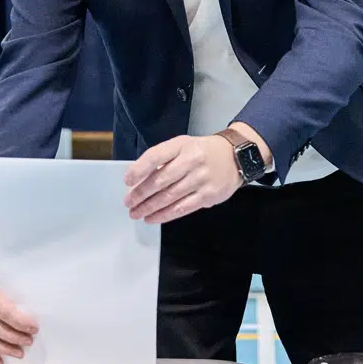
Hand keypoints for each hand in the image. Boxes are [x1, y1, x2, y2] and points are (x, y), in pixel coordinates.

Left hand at [123, 134, 242, 224]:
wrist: (234, 157)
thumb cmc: (202, 152)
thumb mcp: (183, 146)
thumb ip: (163, 159)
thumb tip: (138, 180)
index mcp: (182, 145)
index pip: (156, 156)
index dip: (139, 169)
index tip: (127, 180)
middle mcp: (192, 161)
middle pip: (160, 180)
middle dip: (140, 194)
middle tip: (128, 202)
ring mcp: (201, 179)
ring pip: (169, 197)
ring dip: (149, 207)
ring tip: (136, 213)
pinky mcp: (208, 195)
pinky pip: (182, 208)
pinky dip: (164, 215)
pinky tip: (153, 218)